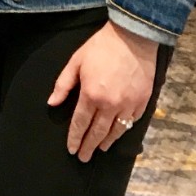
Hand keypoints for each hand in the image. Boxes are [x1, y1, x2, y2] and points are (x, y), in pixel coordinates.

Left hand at [47, 21, 157, 161]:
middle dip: (89, 146)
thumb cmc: (101, 47)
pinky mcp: (142, 102)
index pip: (80, 123)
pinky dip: (123, 131)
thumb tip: (52, 103)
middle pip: (97, 132)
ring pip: (116, 131)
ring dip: (106, 142)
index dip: (75, 138)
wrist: (132, 37)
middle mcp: (110, 104)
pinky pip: (131, 123)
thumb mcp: (76, 62)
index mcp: (91, 95)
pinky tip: (118, 133)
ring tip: (99, 149)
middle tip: (83, 157)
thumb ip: (63, 85)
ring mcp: (128, 105)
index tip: (72, 149)